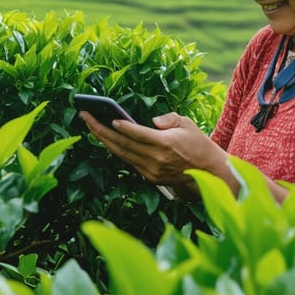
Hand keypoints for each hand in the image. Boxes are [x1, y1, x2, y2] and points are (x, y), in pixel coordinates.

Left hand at [78, 111, 232, 192]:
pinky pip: (128, 162)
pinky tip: (106, 140)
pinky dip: (116, 150)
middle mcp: (155, 159)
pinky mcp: (150, 178)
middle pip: (122, 144)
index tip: (109, 119)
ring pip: (121, 154)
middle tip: (85, 116)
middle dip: (100, 130)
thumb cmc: (198, 145)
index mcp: (165, 144)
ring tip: (90, 126)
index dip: (122, 127)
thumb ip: (168, 118)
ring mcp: (151, 171)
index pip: (138, 134)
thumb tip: (151, 121)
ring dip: (103, 140)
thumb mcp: (187, 124)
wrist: (209, 174)